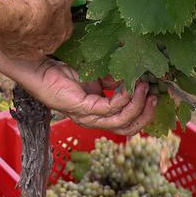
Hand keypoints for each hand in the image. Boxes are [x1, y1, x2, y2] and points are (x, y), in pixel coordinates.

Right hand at [0, 0, 76, 60]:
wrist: (13, 17)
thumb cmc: (39, 5)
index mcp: (64, 31)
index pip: (66, 21)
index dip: (58, 10)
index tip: (51, 2)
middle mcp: (50, 45)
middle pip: (48, 32)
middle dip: (42, 21)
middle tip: (33, 8)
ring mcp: (32, 51)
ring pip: (31, 39)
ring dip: (27, 28)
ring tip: (19, 14)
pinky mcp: (15, 53)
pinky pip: (15, 43)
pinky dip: (13, 34)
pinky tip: (10, 24)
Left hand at [13, 60, 156, 135]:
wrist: (40, 67)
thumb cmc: (63, 71)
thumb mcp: (97, 75)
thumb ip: (114, 80)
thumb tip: (133, 78)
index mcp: (97, 113)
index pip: (126, 123)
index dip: (143, 113)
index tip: (155, 94)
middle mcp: (93, 119)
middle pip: (126, 128)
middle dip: (144, 114)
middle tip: (155, 96)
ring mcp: (86, 116)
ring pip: (120, 122)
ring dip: (137, 105)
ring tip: (144, 88)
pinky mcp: (81, 108)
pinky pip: (108, 108)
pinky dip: (123, 98)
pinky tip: (130, 86)